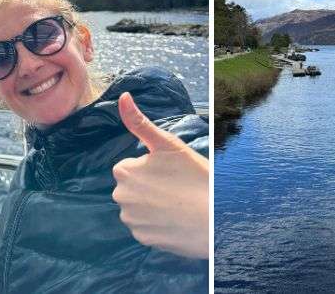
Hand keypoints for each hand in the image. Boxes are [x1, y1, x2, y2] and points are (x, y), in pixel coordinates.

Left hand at [112, 92, 208, 258]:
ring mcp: (131, 221)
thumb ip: (139, 122)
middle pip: (133, 187)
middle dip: (149, 186)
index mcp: (124, 171)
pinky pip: (146, 227)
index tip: (170, 171)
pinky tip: (176, 219)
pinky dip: (158, 224)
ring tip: (178, 203)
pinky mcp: (142, 239)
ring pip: (139, 208)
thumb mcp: (168, 144)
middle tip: (176, 186)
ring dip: (153, 206)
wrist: (213, 217)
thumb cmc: (194, 176)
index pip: (131, 166)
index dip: (152, 167)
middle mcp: (120, 197)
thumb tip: (123, 96)